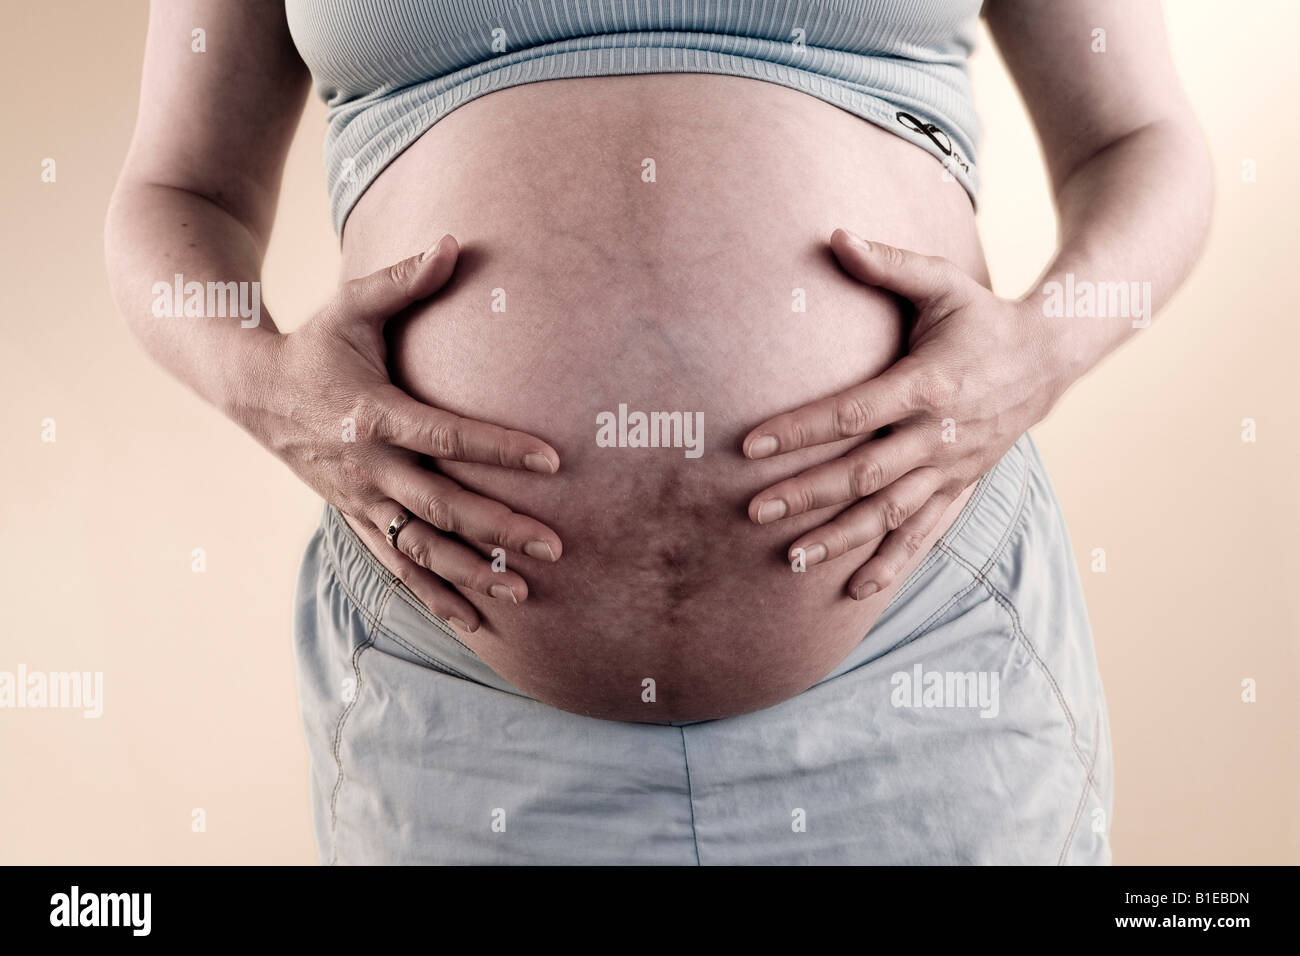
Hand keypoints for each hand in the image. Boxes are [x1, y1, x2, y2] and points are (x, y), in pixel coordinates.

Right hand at [236, 235, 562, 630]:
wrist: (251, 389)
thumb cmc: (314, 342)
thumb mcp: (351, 305)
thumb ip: (403, 280)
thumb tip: (454, 242)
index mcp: (376, 413)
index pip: (448, 437)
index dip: (501, 448)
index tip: (554, 459)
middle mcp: (369, 466)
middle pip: (442, 506)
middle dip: (500, 529)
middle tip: (555, 544)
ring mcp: (361, 500)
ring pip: (421, 548)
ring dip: (473, 574)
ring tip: (526, 592)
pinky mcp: (357, 517)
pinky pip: (397, 566)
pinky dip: (434, 595)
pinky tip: (472, 621)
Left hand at [743, 229, 1067, 599]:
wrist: (1050, 359)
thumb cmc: (982, 316)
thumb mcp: (944, 282)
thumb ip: (890, 263)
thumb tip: (834, 235)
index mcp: (929, 383)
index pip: (854, 412)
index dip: (802, 429)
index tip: (751, 442)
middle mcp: (940, 435)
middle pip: (864, 473)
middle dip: (807, 493)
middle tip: (753, 508)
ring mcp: (952, 470)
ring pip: (889, 514)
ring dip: (839, 539)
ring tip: (790, 560)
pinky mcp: (961, 490)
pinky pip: (925, 535)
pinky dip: (892, 564)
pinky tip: (856, 591)